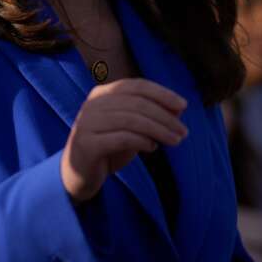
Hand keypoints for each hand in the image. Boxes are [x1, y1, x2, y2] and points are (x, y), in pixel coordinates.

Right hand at [61, 78, 187, 202]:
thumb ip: (150, 116)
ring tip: (175, 141)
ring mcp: (87, 123)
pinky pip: (122, 138)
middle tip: (184, 132)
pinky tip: (152, 148)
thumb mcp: (131, 129)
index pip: (137, 86)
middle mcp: (93, 104)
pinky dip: (142, 141)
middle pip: (137, 103)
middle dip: (165, 116)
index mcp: (103, 94)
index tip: (183, 105)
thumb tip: (179, 108)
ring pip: (132, 120)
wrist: (77, 176)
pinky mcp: (87, 144)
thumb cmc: (108, 148)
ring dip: (158, 130)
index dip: (162, 93)